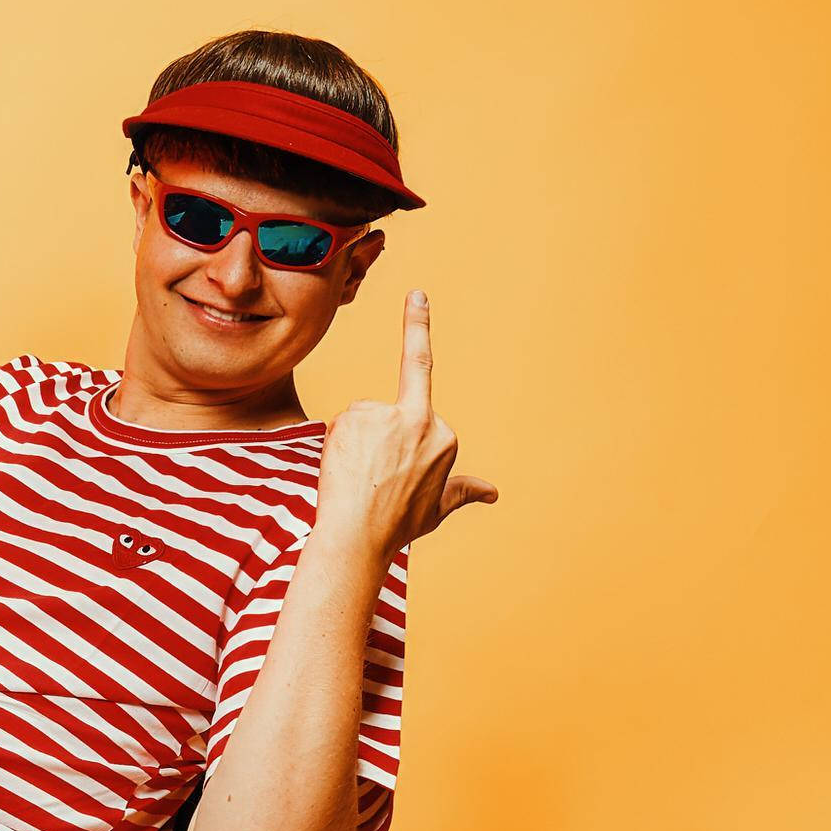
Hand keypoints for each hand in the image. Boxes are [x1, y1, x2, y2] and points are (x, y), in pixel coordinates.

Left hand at [315, 291, 497, 564]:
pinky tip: (343, 470)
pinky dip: (337, 445)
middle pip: (387, 413)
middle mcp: (421, 419)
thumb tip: (492, 493)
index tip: (416, 294)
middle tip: (369, 479)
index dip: (409, 380)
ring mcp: (389, 415)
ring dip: (353, 445)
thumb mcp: (439, 507)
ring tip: (358, 479)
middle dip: (373, 440)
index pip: (419, 408)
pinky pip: (342, 424)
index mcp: (443, 435)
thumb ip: (462, 491)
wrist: (359, 535)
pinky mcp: (358, 415)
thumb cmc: (397, 525)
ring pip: (362, 419)